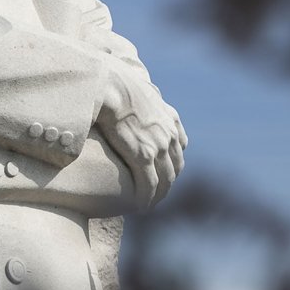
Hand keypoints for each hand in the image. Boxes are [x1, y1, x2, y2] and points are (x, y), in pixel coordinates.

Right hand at [96, 63, 187, 209]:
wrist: (110, 86)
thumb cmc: (117, 84)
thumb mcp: (141, 87)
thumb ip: (148, 95)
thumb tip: (146, 91)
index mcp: (170, 120)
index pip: (178, 149)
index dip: (171, 163)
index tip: (163, 173)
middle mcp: (169, 135)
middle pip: (174, 167)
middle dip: (167, 183)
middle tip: (156, 195)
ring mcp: (158, 147)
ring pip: (165, 180)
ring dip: (159, 194)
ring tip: (149, 204)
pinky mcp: (143, 156)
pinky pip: (149, 184)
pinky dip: (147, 197)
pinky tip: (142, 206)